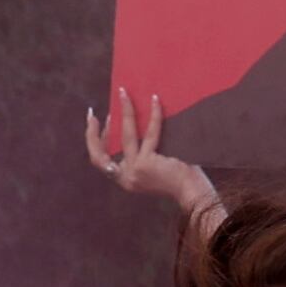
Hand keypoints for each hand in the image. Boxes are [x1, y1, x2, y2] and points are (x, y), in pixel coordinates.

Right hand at [84, 88, 222, 229]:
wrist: (192, 193)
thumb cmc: (178, 179)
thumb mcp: (150, 169)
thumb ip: (138, 155)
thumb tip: (131, 123)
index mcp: (124, 179)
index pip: (99, 159)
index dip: (93, 139)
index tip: (94, 120)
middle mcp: (126, 177)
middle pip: (102, 150)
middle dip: (96, 127)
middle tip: (98, 108)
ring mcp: (135, 170)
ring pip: (126, 135)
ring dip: (125, 111)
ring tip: (124, 93)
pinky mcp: (147, 163)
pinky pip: (150, 133)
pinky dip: (153, 115)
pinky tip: (155, 100)